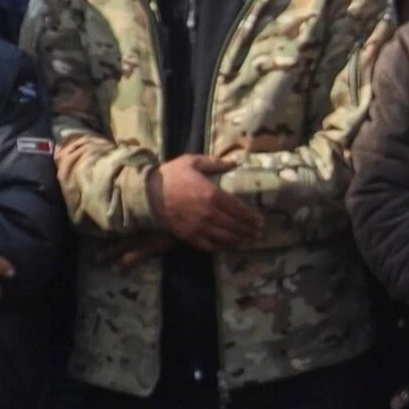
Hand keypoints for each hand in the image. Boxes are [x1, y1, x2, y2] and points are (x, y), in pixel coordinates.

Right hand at [152, 151, 268, 250]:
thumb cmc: (171, 175)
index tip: (261, 221)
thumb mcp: (192, 162)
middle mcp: (209, 213)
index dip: (251, 217)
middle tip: (259, 234)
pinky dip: (220, 246)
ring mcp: (199, 227)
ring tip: (248, 240)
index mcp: (212, 194)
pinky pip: (208, 245)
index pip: (238, 209)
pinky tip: (226, 245)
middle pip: (235, 225)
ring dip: (239, 239)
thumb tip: (234, 162)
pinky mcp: (188, 236)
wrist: (147, 194)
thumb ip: (215, 163)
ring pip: (225, 237)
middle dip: (249, 230)